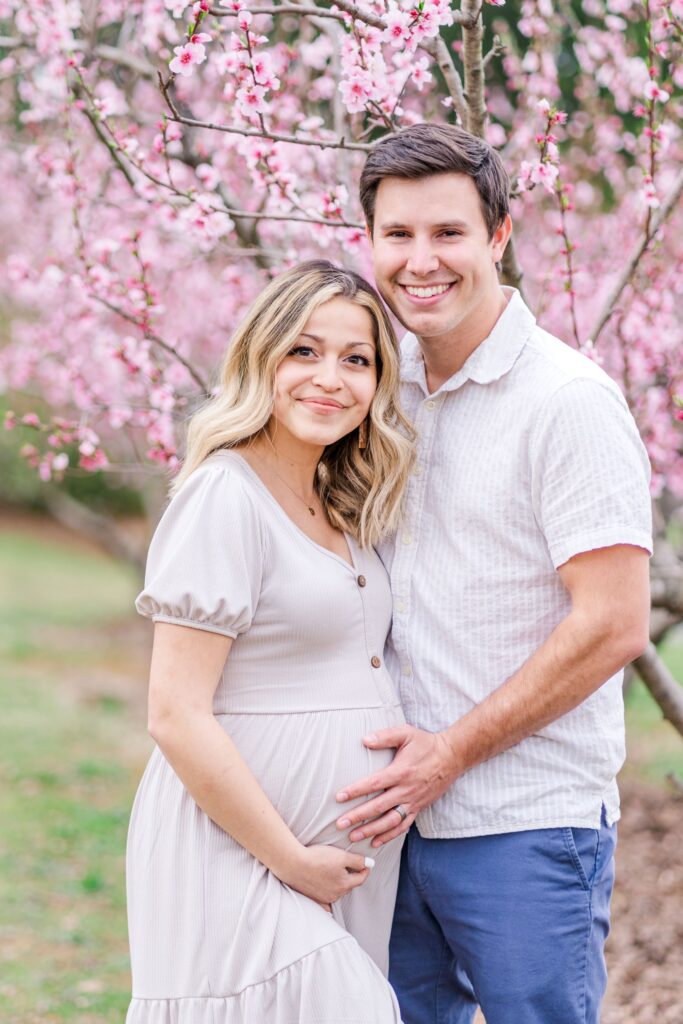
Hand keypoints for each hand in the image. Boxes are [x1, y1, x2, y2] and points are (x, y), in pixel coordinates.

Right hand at [277, 844, 371, 905]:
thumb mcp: (341, 856)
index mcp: (345, 884)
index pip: (361, 878)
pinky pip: (324, 902)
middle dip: (351, 876)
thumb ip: (358, 861)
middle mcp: (336, 895)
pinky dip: (327, 897)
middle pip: (349, 885)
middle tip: (348, 865)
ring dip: (339, 884)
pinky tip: (326, 892)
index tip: (364, 863)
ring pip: (337, 891)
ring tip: (334, 872)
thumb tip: (370, 864)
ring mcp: (323, 899)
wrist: (293, 864)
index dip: (364, 869)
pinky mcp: (312, 898)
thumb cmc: (317, 858)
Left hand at [335, 725, 457, 847]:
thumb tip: (365, 740)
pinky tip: (375, 841)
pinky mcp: (418, 808)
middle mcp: (406, 790)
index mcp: (401, 771)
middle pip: (378, 807)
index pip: (374, 784)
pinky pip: (403, 826)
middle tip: (340, 824)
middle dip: (358, 816)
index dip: (356, 791)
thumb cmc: (426, 743)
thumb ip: (385, 736)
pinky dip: (389, 836)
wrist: (451, 757)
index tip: (339, 797)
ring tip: (353, 836)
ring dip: (371, 830)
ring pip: (390, 821)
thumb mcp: (406, 733)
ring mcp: (413, 802)